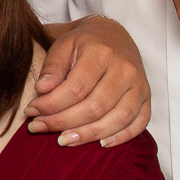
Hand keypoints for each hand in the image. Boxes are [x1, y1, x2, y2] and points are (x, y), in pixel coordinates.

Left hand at [27, 15, 150, 146]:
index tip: (31, 111)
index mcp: (101, 52)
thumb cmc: (83, 43)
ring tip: (63, 140)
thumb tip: (41, 90)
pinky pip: (139, 123)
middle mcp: (125, 69)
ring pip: (118, 119)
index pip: (76, 88)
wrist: (113, 35)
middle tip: (39, 127)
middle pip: (95, 107)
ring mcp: (140, 84)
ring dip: (88, 134)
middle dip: (63, 122)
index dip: (51, 105)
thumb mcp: (62, 45)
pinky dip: (121, 137)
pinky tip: (99, 143)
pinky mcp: (147, 97)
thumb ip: (52, 67)